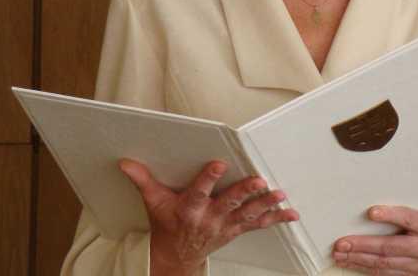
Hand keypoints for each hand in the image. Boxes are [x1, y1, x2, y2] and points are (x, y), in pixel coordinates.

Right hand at [119, 159, 298, 275]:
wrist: (175, 256)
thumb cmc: (166, 224)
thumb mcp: (153, 202)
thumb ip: (143, 180)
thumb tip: (126, 162)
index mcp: (189, 208)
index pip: (199, 191)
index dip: (209, 178)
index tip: (219, 164)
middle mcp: (209, 218)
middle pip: (229, 203)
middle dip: (245, 192)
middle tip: (259, 180)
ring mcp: (224, 226)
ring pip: (247, 214)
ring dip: (265, 204)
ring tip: (280, 194)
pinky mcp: (235, 230)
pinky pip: (258, 225)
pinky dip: (276, 219)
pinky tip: (291, 214)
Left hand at [332, 205, 417, 275]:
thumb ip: (411, 206)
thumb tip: (379, 192)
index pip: (410, 220)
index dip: (391, 216)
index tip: (371, 212)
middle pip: (390, 247)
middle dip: (363, 245)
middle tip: (342, 242)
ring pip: (384, 264)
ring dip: (359, 259)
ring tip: (340, 254)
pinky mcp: (411, 275)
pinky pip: (385, 274)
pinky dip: (366, 268)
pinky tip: (351, 262)